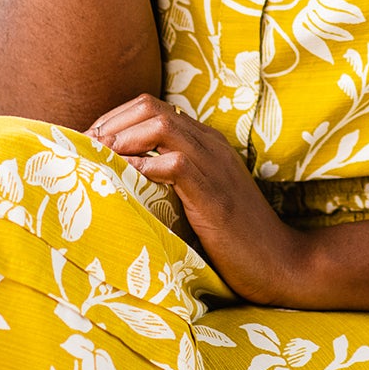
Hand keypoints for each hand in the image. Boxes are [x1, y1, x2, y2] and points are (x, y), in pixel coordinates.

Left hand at [89, 93, 309, 304]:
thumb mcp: (198, 198)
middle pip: (149, 107)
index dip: (114, 119)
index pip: (150, 107)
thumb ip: (172, 180)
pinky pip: (175, 163)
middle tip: (88, 151)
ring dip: (122, 139)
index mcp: (204, 141)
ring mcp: (213, 165)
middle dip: (111, 123)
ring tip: (101, 161)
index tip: (90, 145)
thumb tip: (124, 178)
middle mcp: (208, 144)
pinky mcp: (213, 194)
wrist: (280, 262)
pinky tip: (128, 180)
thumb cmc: (235, 238)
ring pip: (160, 125)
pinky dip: (144, 167)